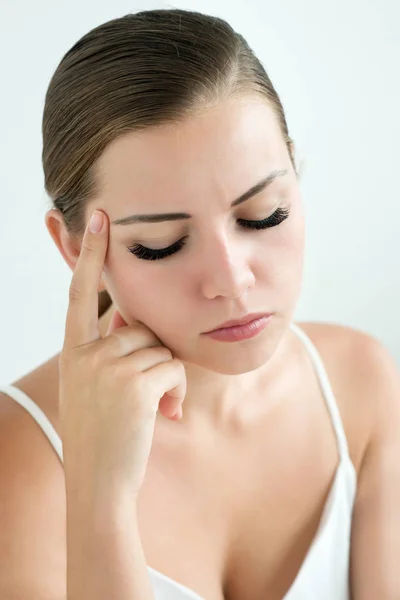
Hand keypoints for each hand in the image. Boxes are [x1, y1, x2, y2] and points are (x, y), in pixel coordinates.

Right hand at [59, 209, 185, 498]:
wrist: (98, 483)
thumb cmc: (103, 434)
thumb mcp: (94, 386)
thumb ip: (111, 349)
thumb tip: (133, 319)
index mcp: (74, 351)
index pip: (81, 293)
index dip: (91, 254)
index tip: (99, 217)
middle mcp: (86, 353)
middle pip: (142, 328)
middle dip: (155, 357)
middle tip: (150, 393)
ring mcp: (107, 367)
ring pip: (162, 348)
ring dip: (169, 379)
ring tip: (157, 409)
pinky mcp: (134, 383)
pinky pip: (174, 368)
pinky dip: (177, 392)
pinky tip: (165, 415)